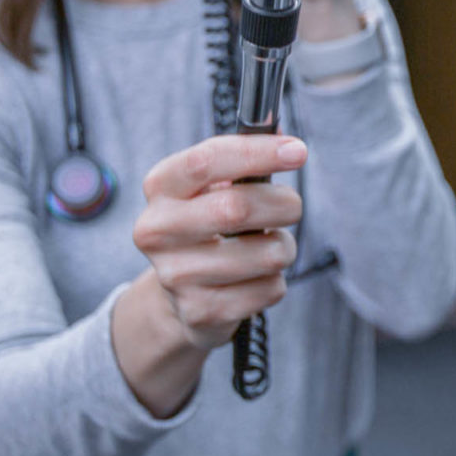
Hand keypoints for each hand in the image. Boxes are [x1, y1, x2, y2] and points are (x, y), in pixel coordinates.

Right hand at [130, 133, 307, 350]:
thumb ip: (244, 163)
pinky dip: (276, 280)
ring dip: (284, 246)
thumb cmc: (208, 225)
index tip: (298, 151)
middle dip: (282, 203)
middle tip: (292, 205)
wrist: (180, 297)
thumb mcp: (211, 187)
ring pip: (265, 253)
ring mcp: (176, 276)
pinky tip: (254, 278)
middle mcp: (157, 230)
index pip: (207, 160)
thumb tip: (289, 143)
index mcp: (160, 188)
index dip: (258, 152)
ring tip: (269, 245)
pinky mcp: (201, 312)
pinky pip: (269, 288)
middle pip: (237, 208)